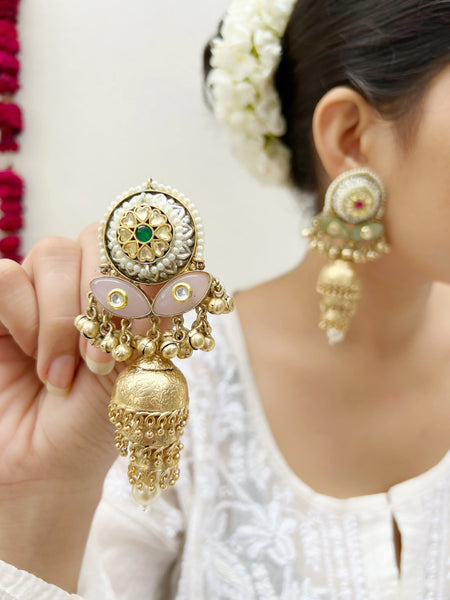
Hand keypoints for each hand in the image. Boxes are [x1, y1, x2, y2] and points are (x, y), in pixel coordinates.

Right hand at [0, 224, 120, 588]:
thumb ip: (149, 319)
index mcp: (124, 295)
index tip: (147, 326)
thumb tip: (174, 270)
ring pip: (53, 254)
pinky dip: (23, 316)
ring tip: (61, 374)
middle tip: (101, 358)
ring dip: (61, 319)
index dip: (145, 273)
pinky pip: (6, 276)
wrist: (43, 470)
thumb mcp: (135, 371)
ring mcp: (40, 293)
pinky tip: (33, 361)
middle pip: (95, 238)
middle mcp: (83, 286)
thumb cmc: (94, 424)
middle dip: (102, 297)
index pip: (138, 247)